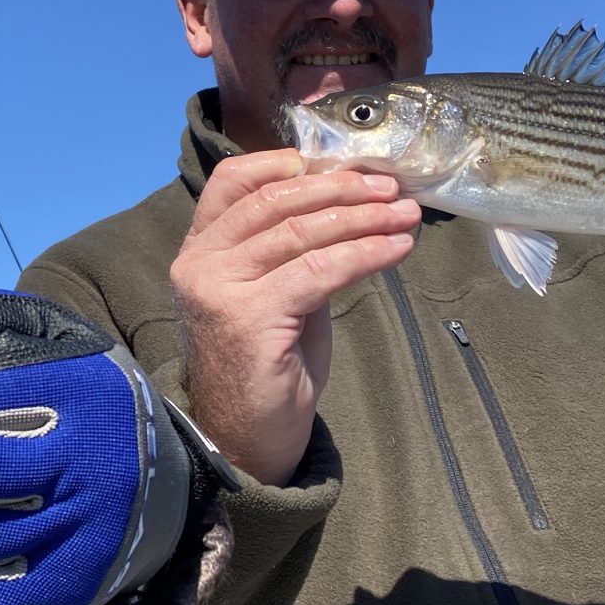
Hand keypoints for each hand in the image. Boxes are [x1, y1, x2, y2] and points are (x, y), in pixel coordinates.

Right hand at [173, 149, 419, 484]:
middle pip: (274, 202)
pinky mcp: (248, 318)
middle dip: (340, 188)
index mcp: (198, 251)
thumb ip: (292, 251)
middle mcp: (199, 264)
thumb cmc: (267, 369)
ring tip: (406, 214)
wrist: (246, 442)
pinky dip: (364, 254)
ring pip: (299, 233)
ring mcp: (218, 290)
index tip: (341, 163)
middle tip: (390, 188)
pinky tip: (396, 249)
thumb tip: (351, 204)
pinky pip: (318, 271)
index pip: (232, 183)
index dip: (285, 162)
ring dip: (362, 218)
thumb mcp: (274, 294)